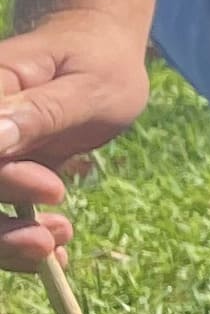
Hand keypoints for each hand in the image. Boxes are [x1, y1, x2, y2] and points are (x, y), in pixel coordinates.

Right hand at [0, 9, 150, 273]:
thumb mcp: (84, 86)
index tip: (51, 188)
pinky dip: (17, 244)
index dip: (1, 180)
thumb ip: (38, 112)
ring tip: (56, 244)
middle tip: (48, 239)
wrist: (96, 58)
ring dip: (5, 243)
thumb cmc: (95, 63)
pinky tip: (55, 255)